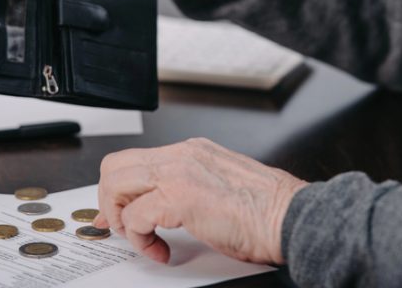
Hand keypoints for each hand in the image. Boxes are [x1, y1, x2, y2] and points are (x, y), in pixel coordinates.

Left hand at [94, 138, 307, 264]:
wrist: (290, 216)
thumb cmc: (266, 210)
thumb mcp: (218, 187)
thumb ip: (187, 189)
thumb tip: (160, 208)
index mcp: (192, 151)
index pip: (135, 160)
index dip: (117, 190)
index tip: (115, 213)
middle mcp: (182, 155)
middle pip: (115, 166)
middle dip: (110, 202)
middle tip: (122, 228)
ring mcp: (179, 172)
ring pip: (116, 184)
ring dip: (122, 219)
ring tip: (143, 239)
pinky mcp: (180, 197)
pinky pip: (135, 217)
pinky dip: (141, 240)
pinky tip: (161, 250)